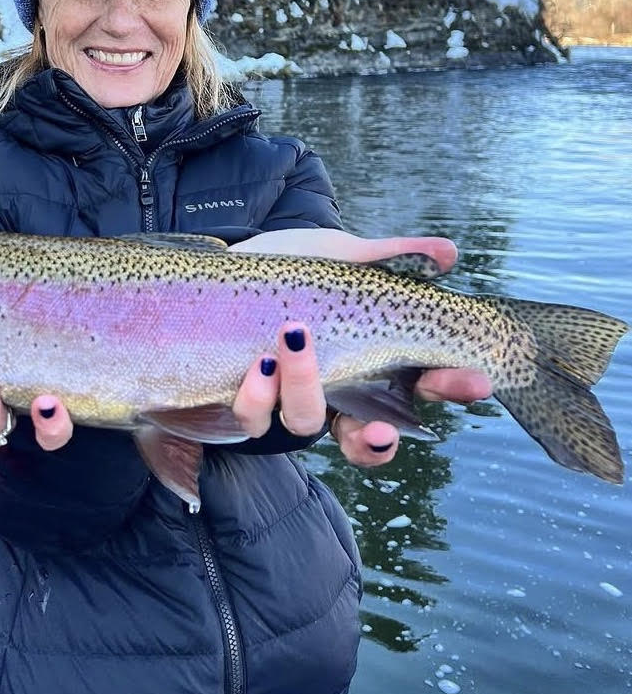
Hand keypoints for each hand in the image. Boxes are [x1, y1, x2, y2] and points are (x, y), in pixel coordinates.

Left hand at [229, 230, 491, 466]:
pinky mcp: (242, 405)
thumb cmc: (287, 268)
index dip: (450, 389)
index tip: (474, 379)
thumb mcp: (340, 258)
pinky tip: (259, 364)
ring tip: (293, 339)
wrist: (218, 266)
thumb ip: (392, 258)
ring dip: (305, 389)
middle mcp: (331, 393)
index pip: (421, 386)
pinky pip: (253, 419)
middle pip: (368, 438)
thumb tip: (448, 253)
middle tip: (386, 427)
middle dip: (382, 440)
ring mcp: (285, 402)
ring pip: (306, 425)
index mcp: (369, 361)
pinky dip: (259, 396)